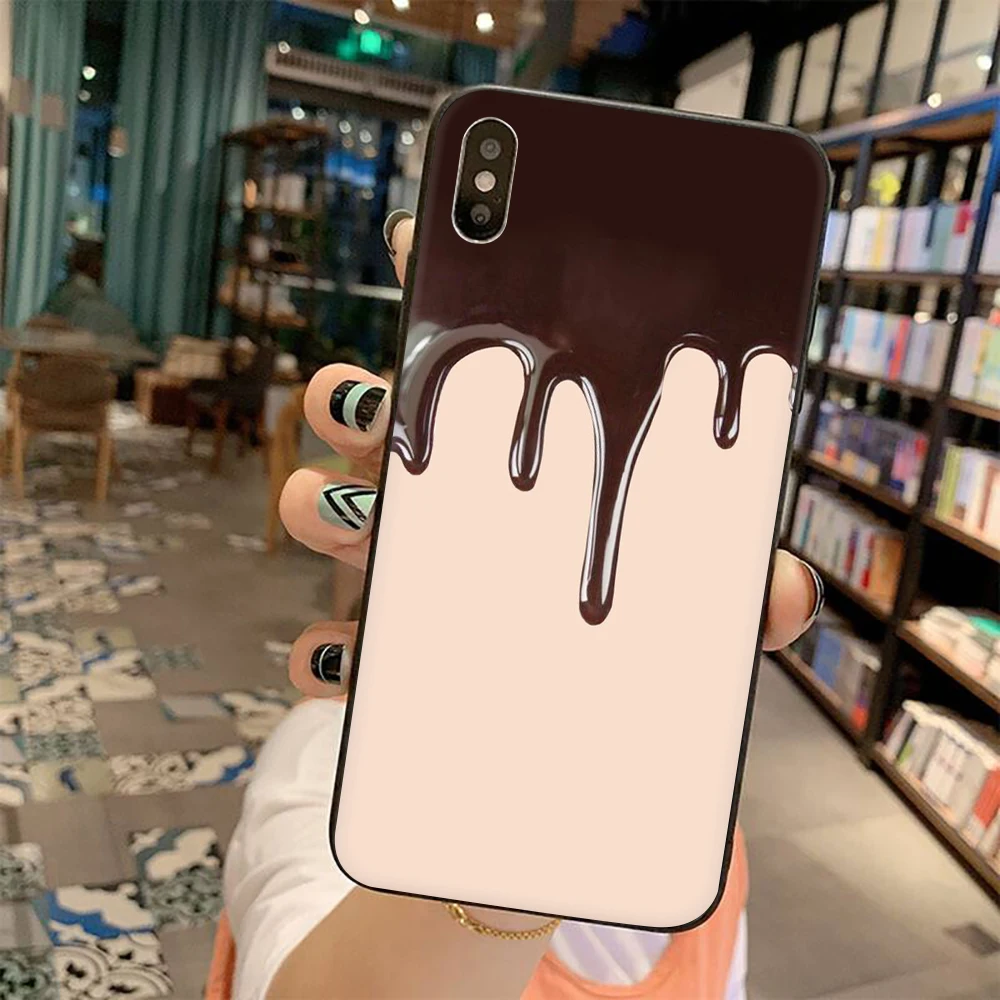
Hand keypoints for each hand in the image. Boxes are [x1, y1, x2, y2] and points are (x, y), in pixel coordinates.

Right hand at [279, 214, 822, 697]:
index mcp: (515, 449)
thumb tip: (789, 596)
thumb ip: (736, 583)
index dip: (441, 284)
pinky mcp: (385, 640)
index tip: (420, 232)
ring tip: (354, 521)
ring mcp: (407, 558)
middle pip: (380, 420)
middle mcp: (451, 489)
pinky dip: (324, 641)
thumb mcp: (694, 594)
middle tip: (367, 400)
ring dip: (321, 503)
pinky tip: (333, 650)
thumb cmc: (633, 622)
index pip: (476, 352)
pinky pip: (336, 635)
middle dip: (356, 398)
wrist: (580, 716)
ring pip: (331, 506)